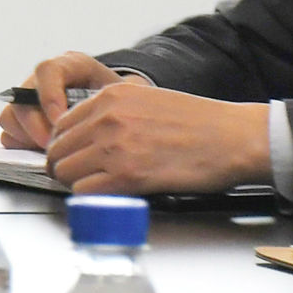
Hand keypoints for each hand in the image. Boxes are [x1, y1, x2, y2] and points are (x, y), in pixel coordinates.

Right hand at [0, 53, 119, 150]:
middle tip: (54, 147)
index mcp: (69, 66)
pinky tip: (44, 152)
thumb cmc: (120, 106)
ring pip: (10, 117)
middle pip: (22, 99)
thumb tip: (88, 130)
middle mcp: (43, 80)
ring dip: (28, 138)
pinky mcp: (20, 121)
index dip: (49, 96)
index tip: (61, 122)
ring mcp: (28, 100)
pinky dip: (23, 147)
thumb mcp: (119, 101)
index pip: (48, 70)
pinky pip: (8, 134)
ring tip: (52, 150)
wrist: (118, 113)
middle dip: (36, 127)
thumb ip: (105, 108)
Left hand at [44, 79, 272, 193]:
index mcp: (111, 95)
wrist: (234, 137)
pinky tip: (108, 196)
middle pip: (58, 149)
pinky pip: (85, 191)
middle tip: (78, 178)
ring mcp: (115, 146)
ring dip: (74, 184)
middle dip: (64, 166)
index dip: (65, 146)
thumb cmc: (200, 123)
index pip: (61, 124)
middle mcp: (107, 118)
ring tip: (94, 188)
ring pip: (65, 171)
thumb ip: (115, 112)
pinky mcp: (129, 175)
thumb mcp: (148, 100)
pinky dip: (90, 197)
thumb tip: (90, 134)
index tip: (73, 157)